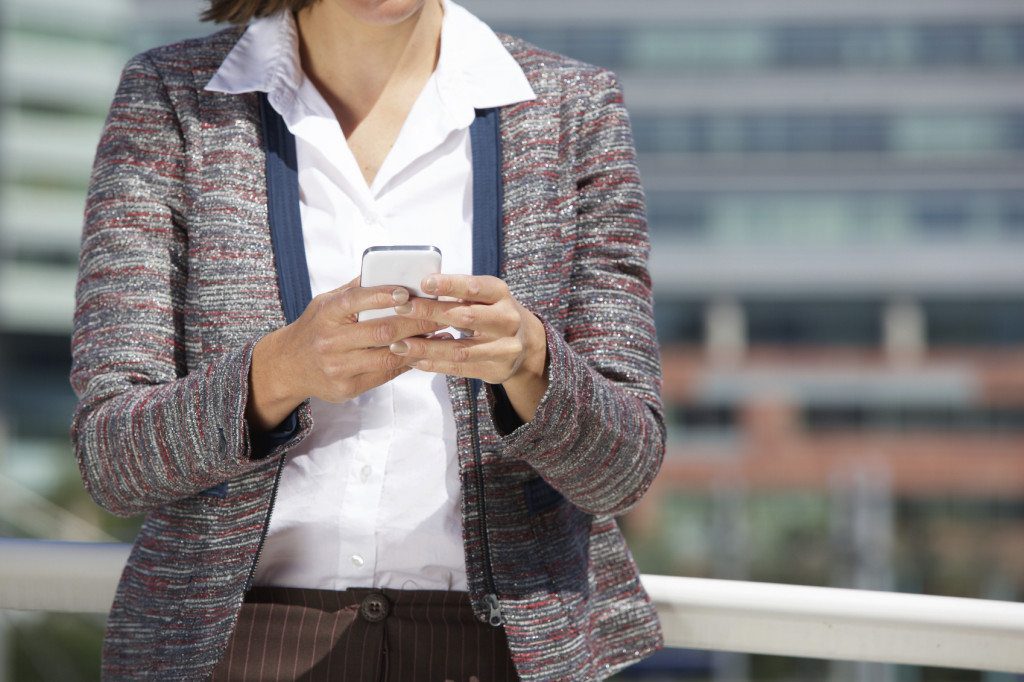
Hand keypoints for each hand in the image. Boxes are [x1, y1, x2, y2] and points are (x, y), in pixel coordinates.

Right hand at [247, 278, 444, 430]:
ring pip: (387, 356)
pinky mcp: (347, 388)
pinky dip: (407, 362)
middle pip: (381, 331)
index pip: (355, 301)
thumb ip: (355, 290)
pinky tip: (423, 352)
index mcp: (326, 314)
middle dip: (416, 321)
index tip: (406, 291)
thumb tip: (389, 269)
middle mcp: (330, 342)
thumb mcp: (326, 303)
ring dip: (418, 345)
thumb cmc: (316, 328)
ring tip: (439, 333)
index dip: (382, 295)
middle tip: (440, 312)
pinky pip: (385, 375)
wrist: (288, 366)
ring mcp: (338, 368)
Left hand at [388, 274, 548, 420]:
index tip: (424, 283)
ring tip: (399, 345)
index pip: (475, 287)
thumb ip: (459, 294)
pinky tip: (413, 360)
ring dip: (427, 347)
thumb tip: (417, 290)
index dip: (449, 285)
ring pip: (460, 349)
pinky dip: (434, 364)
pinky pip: (460, 368)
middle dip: (430, 312)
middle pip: (465, 316)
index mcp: (501, 295)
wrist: (527, 344)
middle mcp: (507, 320)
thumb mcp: (485, 297)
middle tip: (401, 309)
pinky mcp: (495, 369)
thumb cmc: (494, 313)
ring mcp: (504, 348)